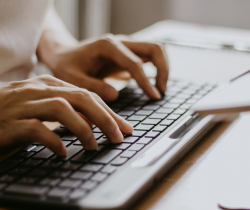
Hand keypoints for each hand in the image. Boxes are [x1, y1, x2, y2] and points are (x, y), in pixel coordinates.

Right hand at [0, 75, 132, 154]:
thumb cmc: (14, 112)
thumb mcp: (43, 106)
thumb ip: (66, 110)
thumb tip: (93, 123)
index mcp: (49, 85)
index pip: (87, 95)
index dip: (109, 112)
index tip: (124, 128)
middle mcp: (39, 90)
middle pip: (80, 98)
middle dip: (105, 118)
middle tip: (118, 137)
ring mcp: (24, 104)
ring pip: (62, 109)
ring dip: (83, 128)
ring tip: (93, 145)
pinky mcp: (10, 123)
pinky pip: (36, 129)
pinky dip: (54, 141)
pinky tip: (63, 152)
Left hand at [37, 33, 168, 100]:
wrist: (64, 55)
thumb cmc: (67, 66)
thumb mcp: (73, 78)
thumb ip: (93, 86)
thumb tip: (116, 95)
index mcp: (108, 46)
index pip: (135, 62)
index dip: (146, 81)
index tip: (154, 97)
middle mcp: (120, 42)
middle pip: (155, 48)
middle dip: (163, 70)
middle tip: (160, 92)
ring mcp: (126, 46)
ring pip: (155, 50)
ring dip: (163, 68)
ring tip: (159, 90)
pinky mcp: (127, 53)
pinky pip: (149, 57)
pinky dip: (156, 69)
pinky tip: (152, 85)